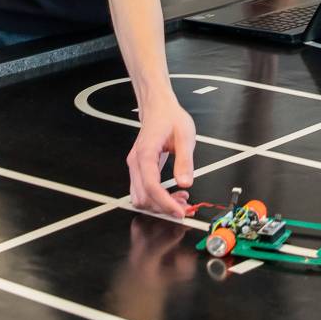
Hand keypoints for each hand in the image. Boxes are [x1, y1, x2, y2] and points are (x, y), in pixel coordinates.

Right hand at [127, 95, 194, 215]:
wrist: (157, 107)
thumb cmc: (169, 117)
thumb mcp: (185, 136)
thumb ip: (185, 161)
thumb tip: (185, 183)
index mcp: (146, 153)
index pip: (151, 186)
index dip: (165, 203)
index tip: (179, 212)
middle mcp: (136, 162)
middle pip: (144, 197)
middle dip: (163, 207)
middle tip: (184, 206)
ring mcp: (135, 167)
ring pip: (141, 197)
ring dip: (159, 205)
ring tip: (180, 200)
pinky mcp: (138, 169)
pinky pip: (143, 191)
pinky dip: (156, 198)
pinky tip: (172, 194)